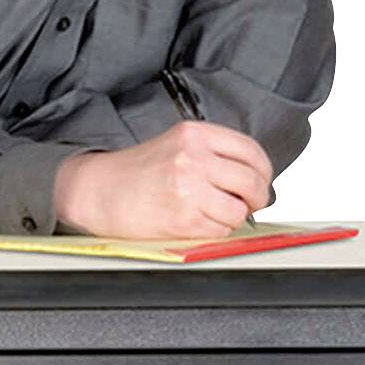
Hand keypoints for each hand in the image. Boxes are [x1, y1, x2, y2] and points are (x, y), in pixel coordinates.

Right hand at [54, 122, 272, 239]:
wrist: (101, 191)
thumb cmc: (138, 171)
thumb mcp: (178, 144)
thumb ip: (214, 153)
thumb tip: (253, 177)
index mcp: (195, 134)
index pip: (251, 151)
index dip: (263, 171)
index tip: (260, 181)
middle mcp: (194, 157)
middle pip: (252, 181)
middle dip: (256, 198)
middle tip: (248, 204)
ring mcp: (189, 188)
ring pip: (238, 210)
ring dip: (233, 217)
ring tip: (214, 213)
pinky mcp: (183, 218)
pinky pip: (219, 230)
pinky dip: (215, 230)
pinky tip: (198, 221)